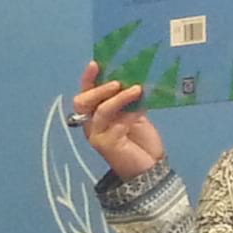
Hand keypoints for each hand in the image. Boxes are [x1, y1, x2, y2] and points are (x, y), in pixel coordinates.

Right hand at [73, 61, 164, 180]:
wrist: (150, 169)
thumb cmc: (142, 141)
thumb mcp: (136, 115)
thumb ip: (130, 101)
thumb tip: (134, 80)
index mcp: (96, 114)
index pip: (86, 93)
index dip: (88, 79)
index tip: (96, 63)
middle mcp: (91, 123)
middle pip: (82, 101)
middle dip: (98, 89)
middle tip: (117, 82)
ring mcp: (96, 134)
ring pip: (100, 111)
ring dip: (118, 98)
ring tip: (136, 89)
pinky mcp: (105, 144)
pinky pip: (114, 124)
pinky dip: (128, 115)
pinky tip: (141, 111)